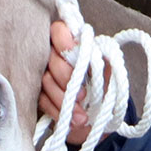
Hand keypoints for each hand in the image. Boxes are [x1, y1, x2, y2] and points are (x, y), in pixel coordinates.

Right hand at [39, 19, 105, 146]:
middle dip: (66, 78)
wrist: (101, 117)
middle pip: (51, 59)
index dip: (63, 41)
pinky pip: (42, 100)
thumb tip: (91, 52)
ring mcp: (45, 75)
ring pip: (45, 81)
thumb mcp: (109, 72)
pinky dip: (58, 111)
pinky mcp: (40, 94)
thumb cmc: (105, 89)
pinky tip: (72, 120)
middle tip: (83, 95)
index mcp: (73, 43)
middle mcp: (55, 56)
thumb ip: (102, 59)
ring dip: (65, 100)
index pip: (58, 31)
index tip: (74, 54)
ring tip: (82, 116)